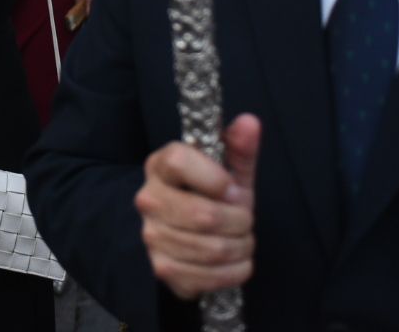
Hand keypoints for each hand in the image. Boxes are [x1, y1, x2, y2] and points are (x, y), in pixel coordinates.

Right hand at [135, 113, 259, 299]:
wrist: (192, 233)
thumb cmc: (212, 195)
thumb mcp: (229, 169)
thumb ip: (239, 147)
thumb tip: (250, 122)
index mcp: (161, 165)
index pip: (180, 162)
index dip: (215, 177)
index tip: (232, 187)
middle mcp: (149, 199)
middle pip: (203, 215)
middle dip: (239, 221)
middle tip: (245, 219)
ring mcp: (152, 236)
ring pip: (211, 249)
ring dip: (240, 247)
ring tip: (242, 240)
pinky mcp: (162, 268)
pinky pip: (208, 277)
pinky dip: (234, 272)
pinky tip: (236, 262)